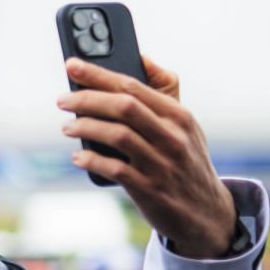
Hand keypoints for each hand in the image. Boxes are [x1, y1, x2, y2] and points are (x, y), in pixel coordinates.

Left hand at [58, 55, 237, 258]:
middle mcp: (173, 136)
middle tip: (62, 100)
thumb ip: (164, 92)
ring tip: (67, 127)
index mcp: (179, 115)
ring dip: (85, 128)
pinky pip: (114, 169)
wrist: (206, 212)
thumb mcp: (185, 125)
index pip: (133, 86)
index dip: (98, 74)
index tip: (72, 66)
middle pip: (124, 107)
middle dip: (87, 99)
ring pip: (117, 135)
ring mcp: (162, 163)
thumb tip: (143, 58)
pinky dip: (91, 160)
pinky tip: (78, 157)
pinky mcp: (150, 189)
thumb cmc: (186, 160)